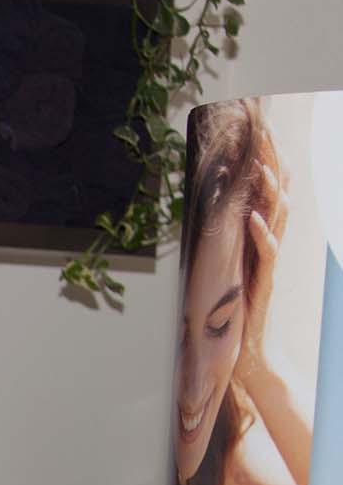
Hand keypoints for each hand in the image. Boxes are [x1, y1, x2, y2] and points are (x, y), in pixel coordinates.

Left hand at [237, 139, 289, 383]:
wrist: (243, 353)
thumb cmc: (230, 312)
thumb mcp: (225, 266)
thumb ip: (223, 240)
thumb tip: (207, 212)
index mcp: (257, 239)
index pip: (266, 194)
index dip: (265, 163)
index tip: (259, 132)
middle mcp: (267, 246)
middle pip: (276, 198)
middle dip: (272, 166)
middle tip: (267, 136)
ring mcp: (267, 264)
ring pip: (277, 221)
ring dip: (269, 194)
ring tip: (263, 168)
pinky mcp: (263, 283)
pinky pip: (267, 255)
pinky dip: (259, 235)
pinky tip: (252, 219)